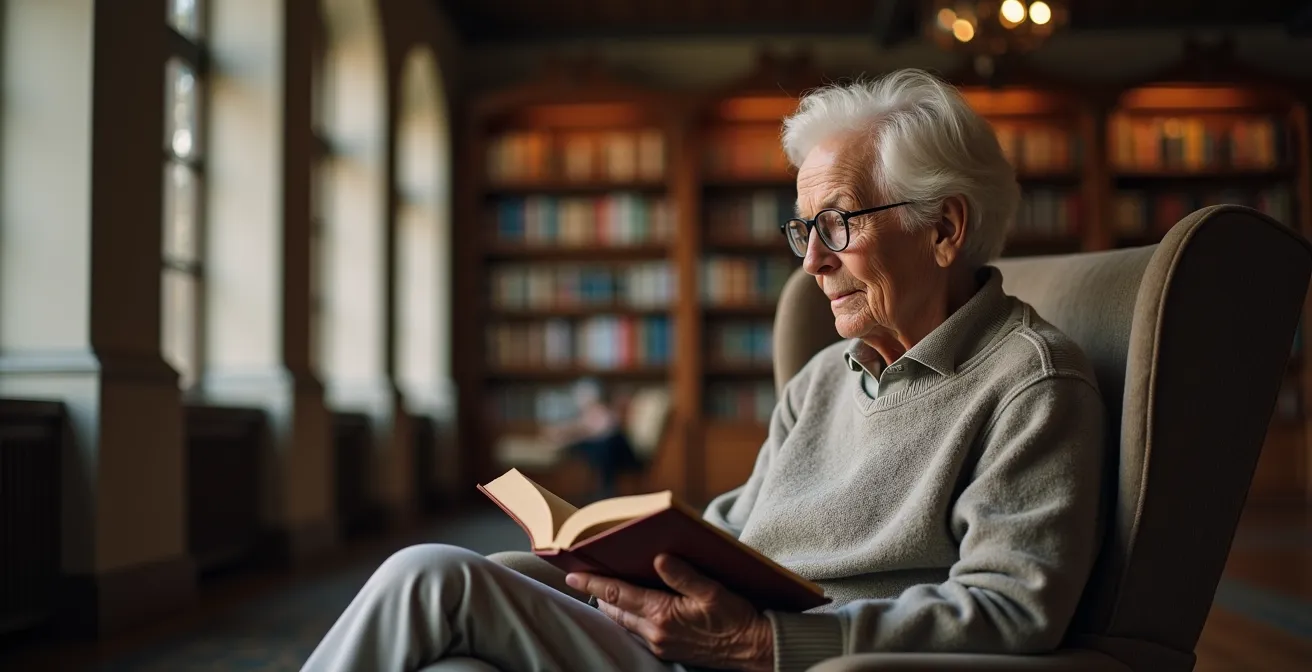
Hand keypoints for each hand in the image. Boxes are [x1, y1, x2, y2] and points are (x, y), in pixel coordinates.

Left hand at [565, 554, 773, 671]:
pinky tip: (631, 609)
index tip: (572, 575)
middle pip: (615, 611)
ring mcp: (661, 644)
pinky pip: (638, 632)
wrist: (754, 649)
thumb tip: (658, 559)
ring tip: (604, 591)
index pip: (617, 595)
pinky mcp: (669, 650)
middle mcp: (656, 632)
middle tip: (584, 577)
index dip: (593, 584)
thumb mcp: (712, 590)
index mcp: (662, 614)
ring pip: (625, 623)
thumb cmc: (736, 617)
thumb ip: (682, 574)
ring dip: (613, 607)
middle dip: (598, 595)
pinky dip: (629, 618)